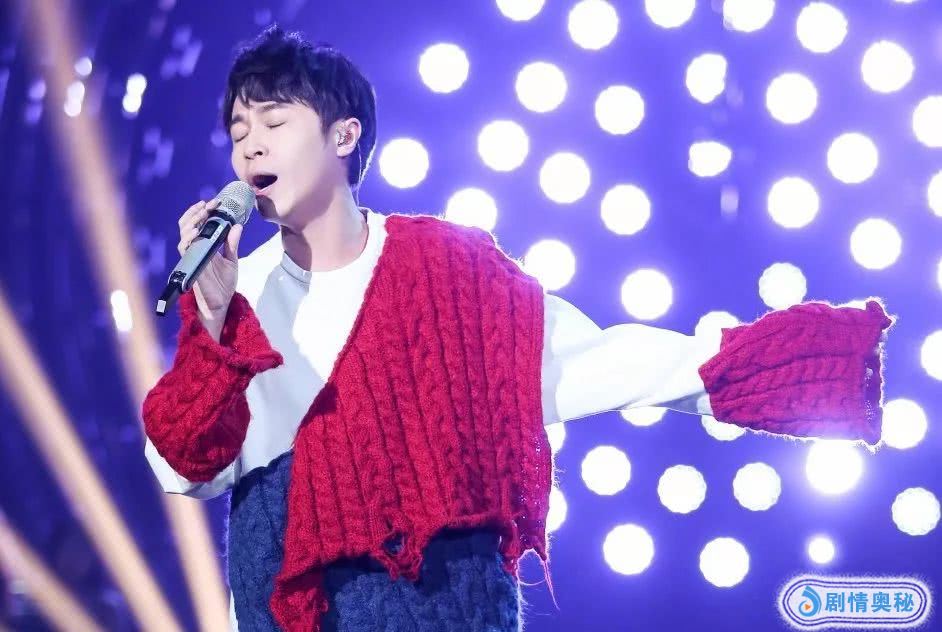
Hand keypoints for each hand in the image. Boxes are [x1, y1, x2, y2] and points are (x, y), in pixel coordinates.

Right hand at [177, 198, 243, 323]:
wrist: (221, 303)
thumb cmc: (223, 284)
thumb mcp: (231, 260)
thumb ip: (232, 243)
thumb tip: (237, 226)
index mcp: (204, 246)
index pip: (197, 223)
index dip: (202, 211)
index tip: (215, 202)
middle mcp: (195, 249)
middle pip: (187, 225)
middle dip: (197, 212)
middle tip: (210, 203)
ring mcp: (192, 256)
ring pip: (184, 234)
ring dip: (192, 220)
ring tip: (203, 212)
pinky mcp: (191, 264)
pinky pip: (185, 248)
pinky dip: (189, 238)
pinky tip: (197, 230)